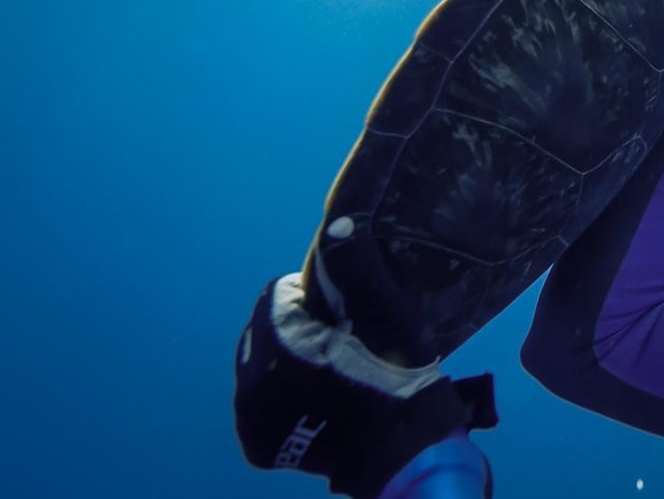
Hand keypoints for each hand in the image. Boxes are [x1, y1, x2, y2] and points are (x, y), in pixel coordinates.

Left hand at [234, 274, 495, 498]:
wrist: (403, 449)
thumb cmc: (397, 375)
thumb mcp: (384, 315)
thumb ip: (354, 269)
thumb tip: (337, 222)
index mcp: (277, 344)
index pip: (277, 297)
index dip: (311, 299)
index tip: (343, 316)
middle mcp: (251, 381)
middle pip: (267, 330)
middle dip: (296, 329)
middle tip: (341, 344)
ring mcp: (251, 417)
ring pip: (262, 364)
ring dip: (289, 360)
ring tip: (331, 371)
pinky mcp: (258, 443)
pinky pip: (262, 401)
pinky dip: (283, 395)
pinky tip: (317, 398)